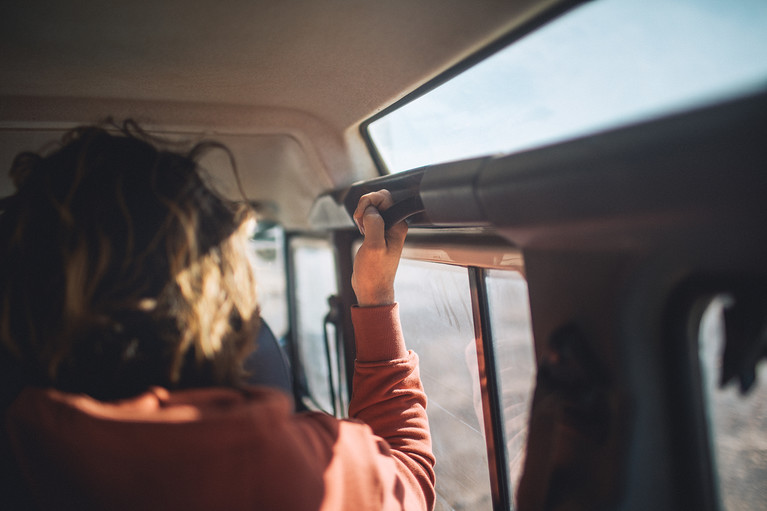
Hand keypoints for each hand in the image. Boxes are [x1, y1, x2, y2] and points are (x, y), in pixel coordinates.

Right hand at [351, 189, 407, 306]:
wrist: (371, 289)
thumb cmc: (374, 273)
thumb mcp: (374, 247)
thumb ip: (374, 224)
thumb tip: (370, 210)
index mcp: (398, 226)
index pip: (385, 198)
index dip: (370, 202)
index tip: (361, 216)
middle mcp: (394, 226)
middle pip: (379, 200)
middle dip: (365, 206)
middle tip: (359, 222)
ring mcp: (386, 230)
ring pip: (373, 208)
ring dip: (362, 214)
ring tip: (361, 229)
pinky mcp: (378, 234)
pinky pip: (369, 218)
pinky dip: (361, 221)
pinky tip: (361, 232)